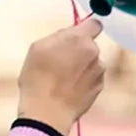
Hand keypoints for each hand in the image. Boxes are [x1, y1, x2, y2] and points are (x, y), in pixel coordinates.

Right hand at [17, 19, 105, 135]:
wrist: (47, 112)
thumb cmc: (38, 80)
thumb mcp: (37, 48)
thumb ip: (57, 36)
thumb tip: (68, 34)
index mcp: (79, 39)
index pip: (94, 24)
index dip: (85, 28)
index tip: (76, 35)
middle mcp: (94, 52)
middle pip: (88, 45)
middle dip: (76, 50)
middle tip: (57, 62)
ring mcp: (99, 71)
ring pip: (90, 62)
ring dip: (79, 67)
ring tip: (59, 80)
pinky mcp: (99, 87)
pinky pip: (91, 78)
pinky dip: (82, 81)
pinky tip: (66, 89)